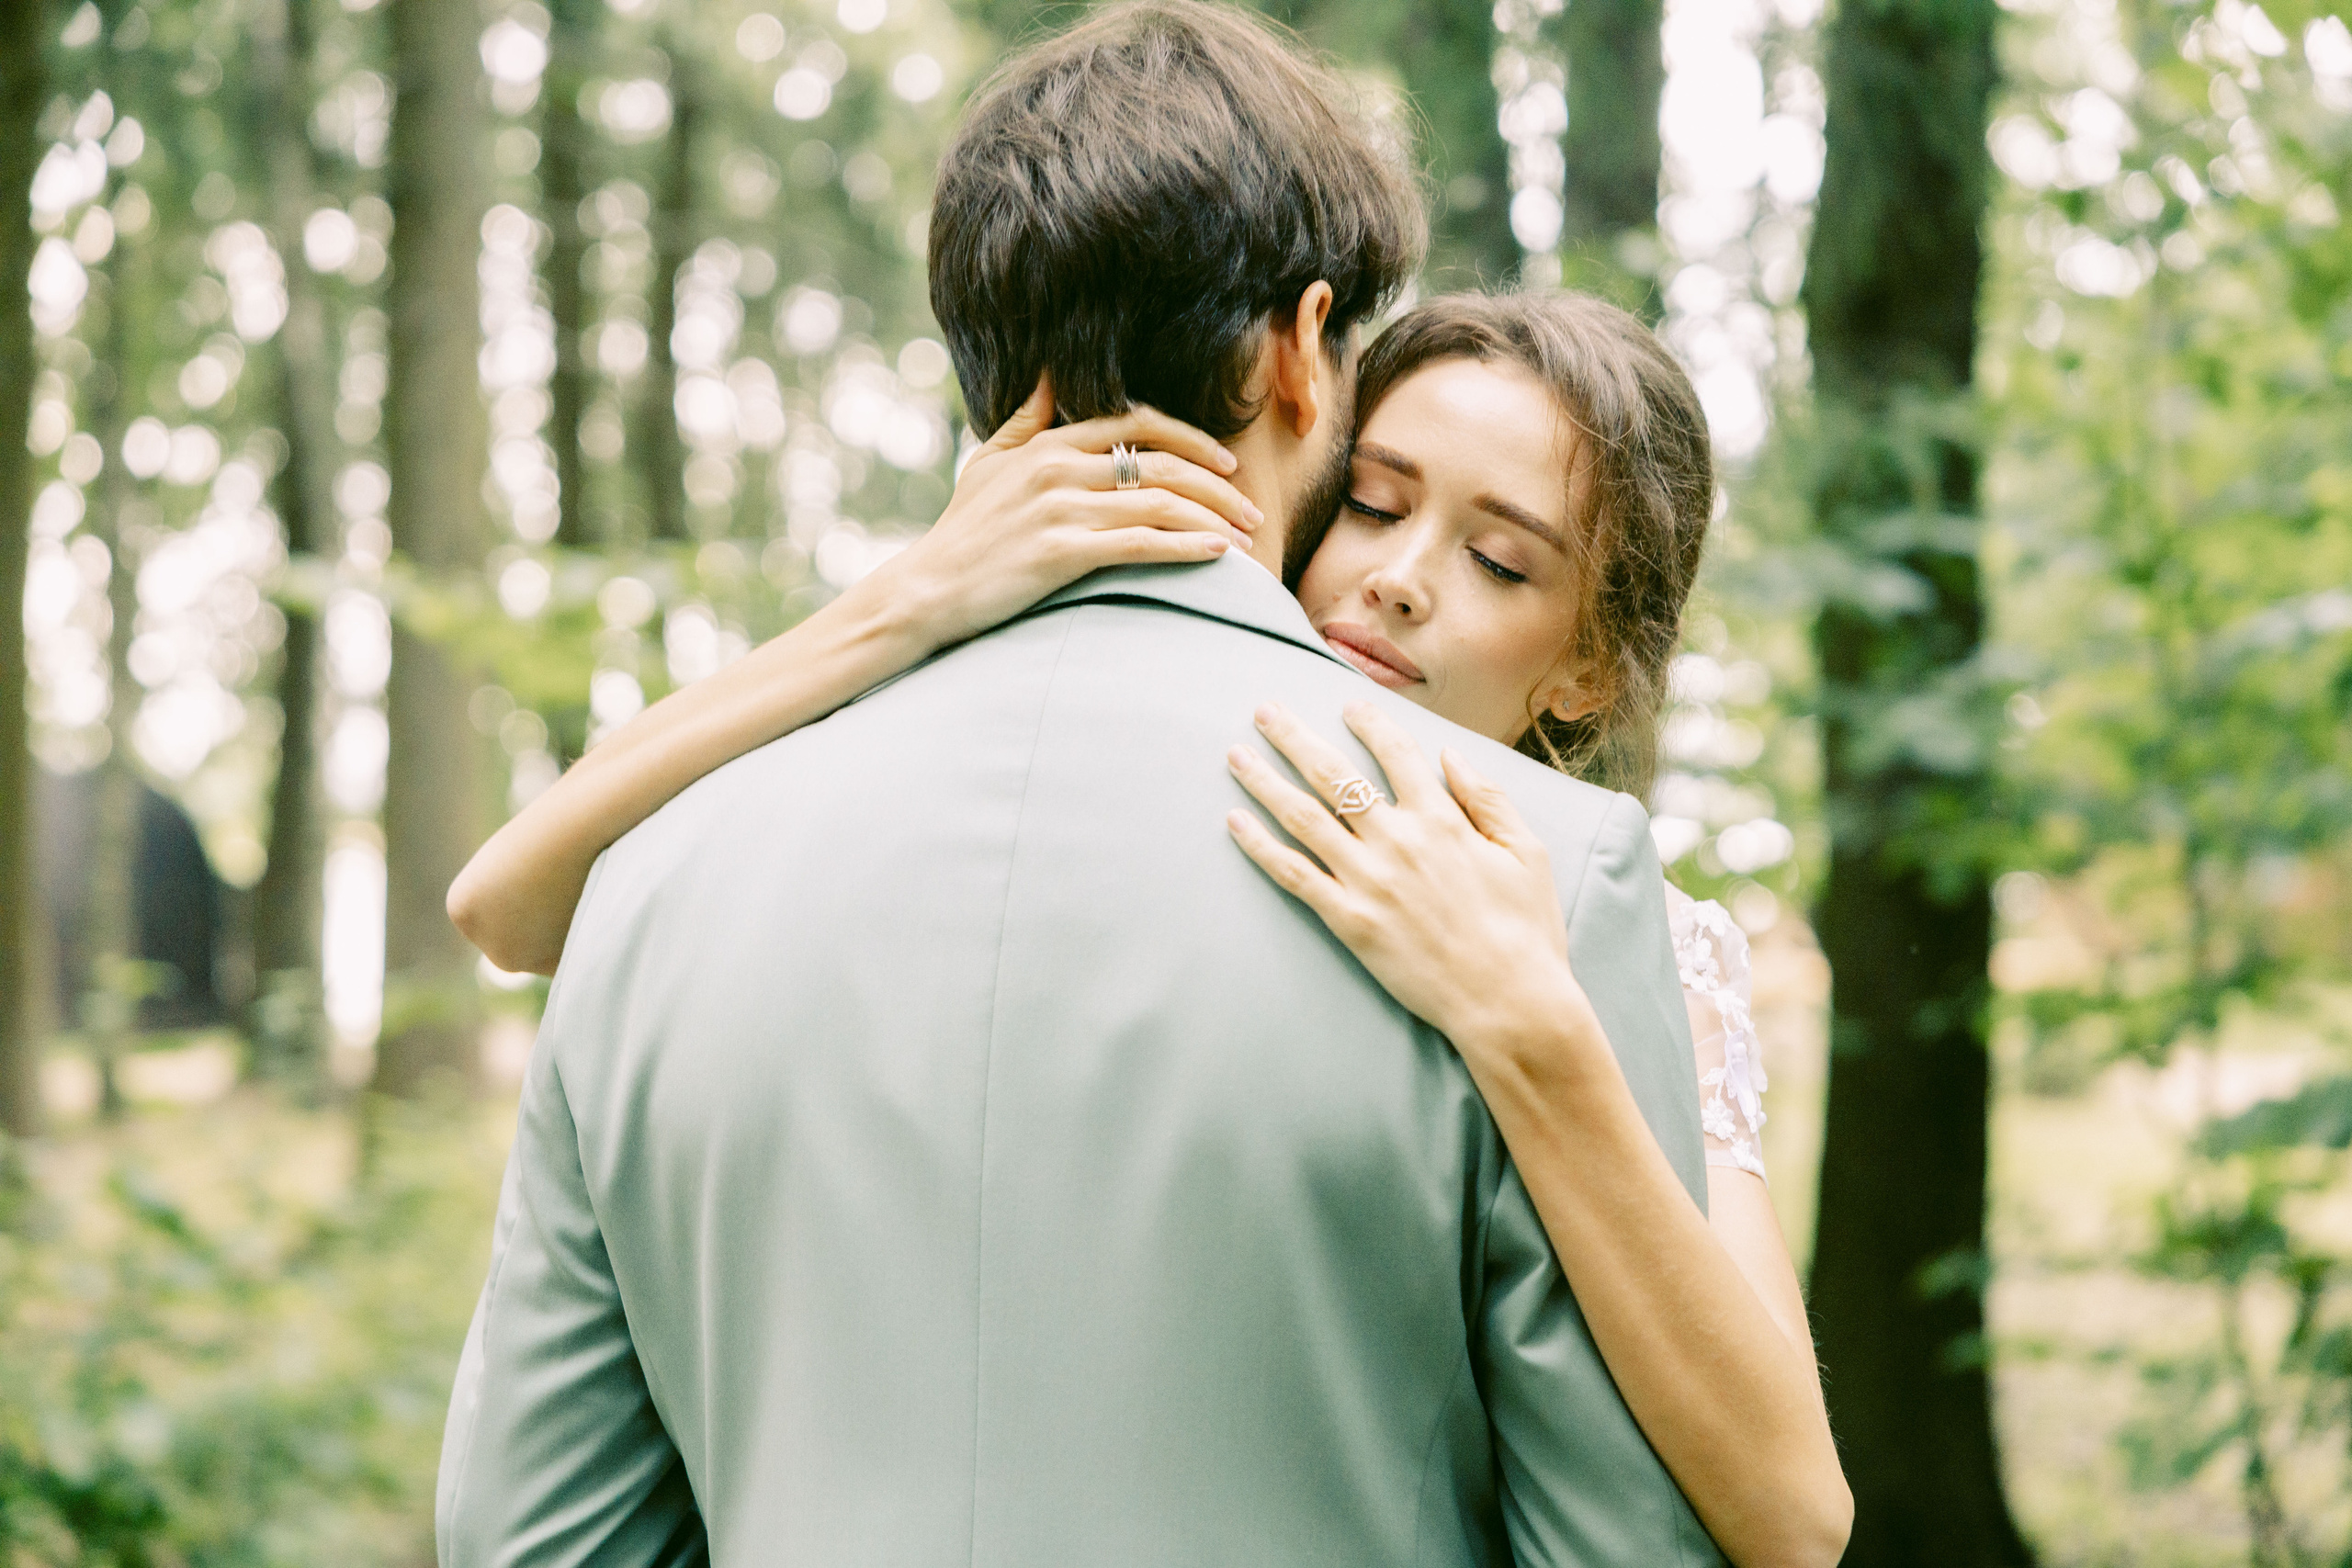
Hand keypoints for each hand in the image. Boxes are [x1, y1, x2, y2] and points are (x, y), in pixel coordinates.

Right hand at [867, 376, 1261, 653]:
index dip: (1190, 439)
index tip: (1224, 464)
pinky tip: (1217, 554)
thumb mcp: (987, 463)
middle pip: (1161, 462)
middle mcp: (1059, 468)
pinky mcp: (1061, 552)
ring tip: (1246, 538)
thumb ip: (1025, 421)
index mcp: (1049, 443)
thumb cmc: (962, 532)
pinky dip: (1186, 546)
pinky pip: (1141, 543)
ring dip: (1213, 518)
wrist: (928, 589)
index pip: (1137, 422)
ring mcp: (1061, 509)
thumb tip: (1048, 378)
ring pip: (1159, 502)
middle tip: (1251, 509)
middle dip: (1217, 485)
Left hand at [1224, 700, 1597, 1062]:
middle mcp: (1397, 841)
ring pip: (1303, 817)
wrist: (1508, 1002)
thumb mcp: (1527, 852)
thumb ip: (1488, 798)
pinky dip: (1260, 846)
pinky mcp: (1349, 921)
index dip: (1369, 722)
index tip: (1347, 704)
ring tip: (1236, 756)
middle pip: (1333, 773)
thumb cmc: (1526, 930)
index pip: (1396, 753)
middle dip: (1294, 736)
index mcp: (1442, 820)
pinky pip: (1294, 875)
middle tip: (1264, 711)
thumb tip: (1450, 755)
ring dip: (1264, 781)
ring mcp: (1368, 881)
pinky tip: (1236, 822)